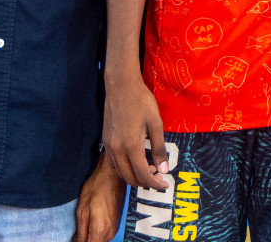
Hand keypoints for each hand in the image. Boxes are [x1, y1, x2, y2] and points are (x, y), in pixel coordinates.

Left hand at [73, 154, 127, 241]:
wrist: (112, 175)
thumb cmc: (96, 188)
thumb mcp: (82, 211)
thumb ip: (80, 232)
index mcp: (100, 231)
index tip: (74, 238)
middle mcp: (110, 233)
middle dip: (85, 240)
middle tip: (75, 233)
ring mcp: (114, 228)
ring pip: (100, 241)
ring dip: (91, 237)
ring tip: (82, 227)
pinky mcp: (116, 223)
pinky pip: (104, 235)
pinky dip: (96, 233)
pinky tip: (90, 224)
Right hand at [102, 73, 172, 190]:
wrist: (121, 86)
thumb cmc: (142, 101)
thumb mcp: (155, 123)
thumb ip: (159, 148)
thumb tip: (164, 169)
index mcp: (131, 146)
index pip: (142, 174)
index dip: (155, 183)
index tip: (165, 185)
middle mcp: (117, 150)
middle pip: (129, 177)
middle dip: (144, 182)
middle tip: (158, 177)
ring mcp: (109, 146)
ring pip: (120, 172)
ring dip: (134, 175)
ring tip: (149, 168)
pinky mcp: (105, 141)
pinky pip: (113, 163)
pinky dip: (124, 168)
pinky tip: (134, 160)